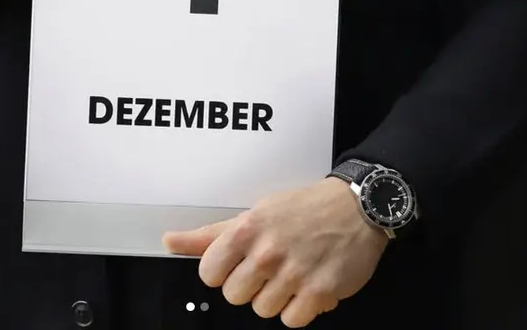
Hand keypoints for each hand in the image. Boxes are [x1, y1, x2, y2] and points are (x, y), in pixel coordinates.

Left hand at [163, 178, 387, 326]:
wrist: (356, 208)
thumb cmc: (303, 208)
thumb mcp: (254, 212)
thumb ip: (211, 235)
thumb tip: (170, 241)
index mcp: (247, 229)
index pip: (209, 273)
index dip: (222, 271)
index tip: (238, 262)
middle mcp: (267, 252)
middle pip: (234, 296)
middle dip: (250, 285)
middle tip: (269, 266)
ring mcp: (293, 274)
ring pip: (262, 310)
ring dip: (276, 296)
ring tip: (291, 272)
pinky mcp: (318, 293)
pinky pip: (291, 321)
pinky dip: (299, 308)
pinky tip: (307, 285)